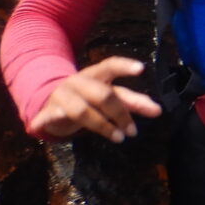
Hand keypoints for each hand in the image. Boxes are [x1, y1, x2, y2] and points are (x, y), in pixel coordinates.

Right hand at [27, 57, 161, 141]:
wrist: (50, 100)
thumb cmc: (88, 97)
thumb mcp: (109, 96)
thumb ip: (132, 102)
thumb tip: (157, 110)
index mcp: (96, 74)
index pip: (110, 65)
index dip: (125, 66)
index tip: (141, 69)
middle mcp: (79, 81)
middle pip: (103, 94)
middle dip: (121, 113)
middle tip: (134, 131)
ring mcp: (62, 95)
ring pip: (82, 110)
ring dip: (102, 126)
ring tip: (119, 138)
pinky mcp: (48, 111)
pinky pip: (51, 116)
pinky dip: (51, 120)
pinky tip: (57, 125)